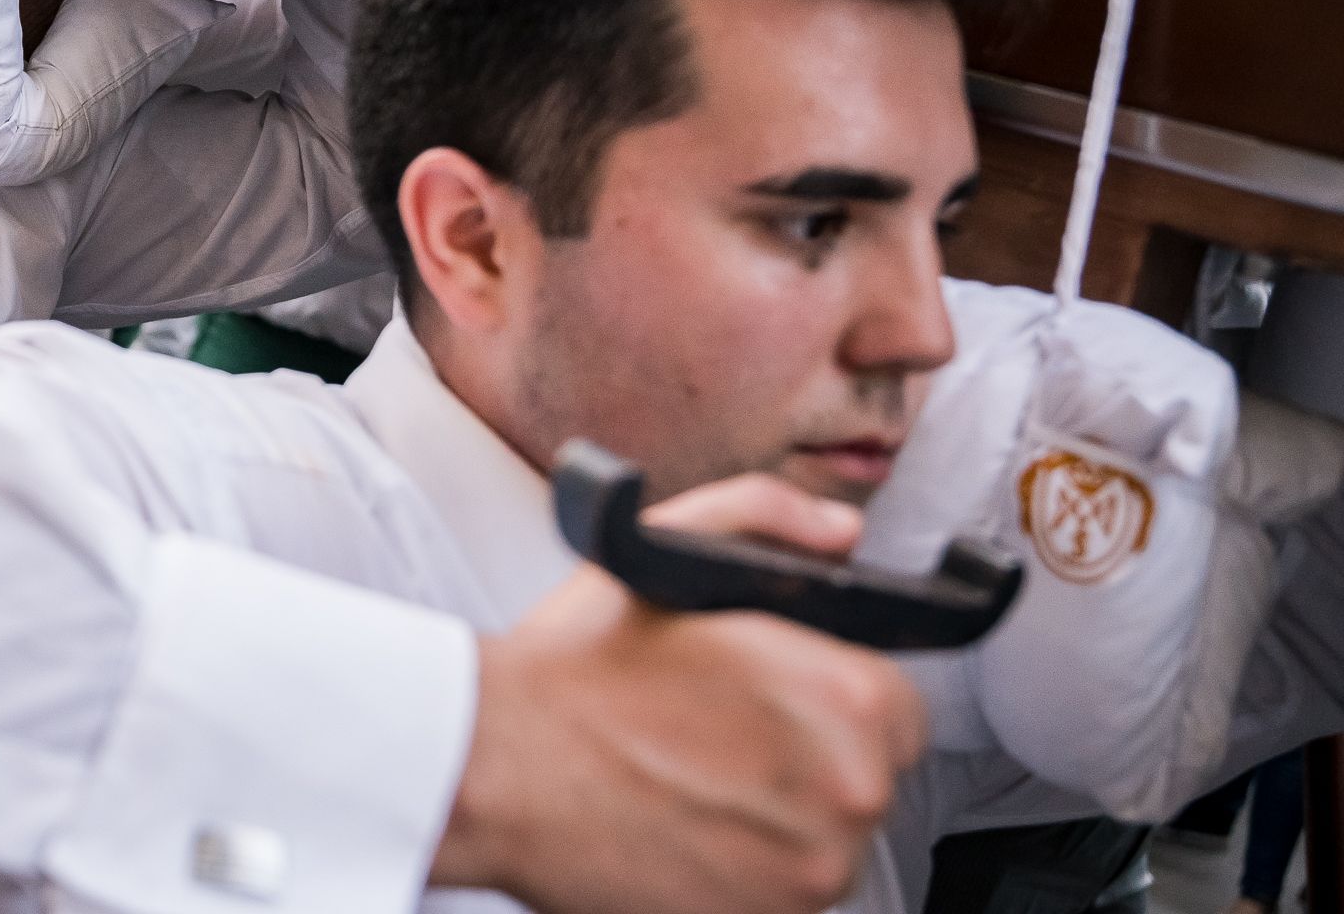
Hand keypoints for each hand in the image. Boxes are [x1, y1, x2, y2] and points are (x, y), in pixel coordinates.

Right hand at [431, 473, 925, 913]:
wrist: (496, 763)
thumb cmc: (576, 667)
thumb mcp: (669, 546)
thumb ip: (770, 519)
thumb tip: (839, 534)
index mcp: (847, 699)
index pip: (898, 708)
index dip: (832, 695)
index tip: (773, 697)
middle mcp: (849, 794)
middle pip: (864, 778)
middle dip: (805, 756)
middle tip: (718, 732)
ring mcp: (810, 872)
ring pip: (824, 839)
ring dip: (775, 815)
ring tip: (692, 778)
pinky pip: (780, 890)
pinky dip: (742, 866)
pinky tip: (682, 823)